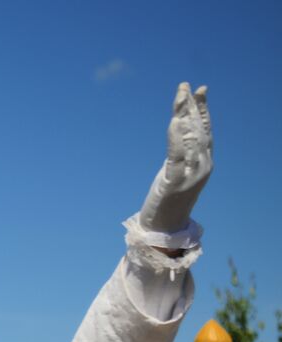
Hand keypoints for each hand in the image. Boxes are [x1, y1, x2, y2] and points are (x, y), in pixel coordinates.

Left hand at [139, 83, 211, 234]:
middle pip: (198, 129)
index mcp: (204, 163)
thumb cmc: (167, 201)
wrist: (163, 228)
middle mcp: (202, 166)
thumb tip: (179, 135)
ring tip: (179, 96)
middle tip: (185, 86)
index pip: (205, 130)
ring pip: (190, 138)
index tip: (199, 90)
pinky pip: (177, 154)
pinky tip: (174, 122)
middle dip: (191, 106)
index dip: (202, 109)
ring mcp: (191, 174)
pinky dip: (176, 137)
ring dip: (183, 115)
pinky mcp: (176, 181)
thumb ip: (182, 156)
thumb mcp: (177, 173)